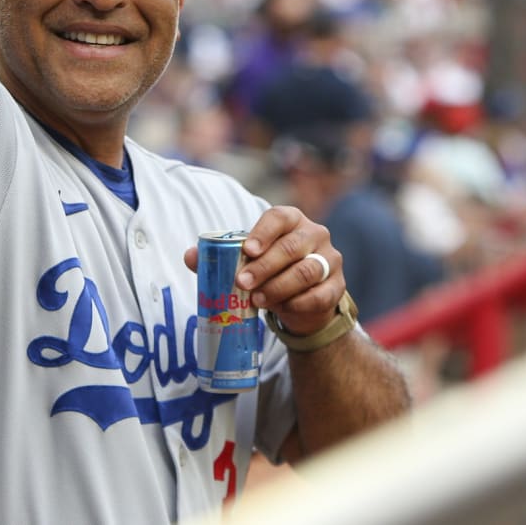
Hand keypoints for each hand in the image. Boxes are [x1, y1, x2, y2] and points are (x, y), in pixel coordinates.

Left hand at [184, 206, 343, 336]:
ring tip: (256, 299)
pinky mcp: (337, 286)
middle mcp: (315, 234)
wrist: (301, 302)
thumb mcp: (246, 261)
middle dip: (264, 266)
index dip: (263, 232)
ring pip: (306, 271)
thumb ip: (218, 257)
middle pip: (292, 247)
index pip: (279, 217)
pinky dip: (298, 303)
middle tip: (241, 283)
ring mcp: (330, 260)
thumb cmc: (269, 272)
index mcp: (291, 220)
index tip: (247, 250)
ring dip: (278, 286)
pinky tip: (281, 308)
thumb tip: (189, 256)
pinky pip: (319, 295)